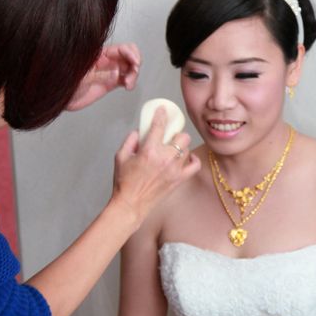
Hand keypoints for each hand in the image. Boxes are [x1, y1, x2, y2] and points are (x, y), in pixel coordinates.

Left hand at [66, 43, 141, 111]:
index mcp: (98, 53)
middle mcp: (106, 60)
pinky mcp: (110, 83)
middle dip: (135, 62)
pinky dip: (131, 82)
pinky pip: (126, 79)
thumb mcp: (79, 71)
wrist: (60, 97)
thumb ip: (95, 68)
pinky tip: (128, 86)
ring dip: (134, 74)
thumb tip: (112, 66)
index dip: (131, 52)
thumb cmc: (63, 81)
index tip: (135, 62)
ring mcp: (109, 71)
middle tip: (134, 71)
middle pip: (128, 55)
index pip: (121, 47)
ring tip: (129, 84)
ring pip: (129, 67)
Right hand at [111, 106, 199, 224]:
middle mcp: (165, 158)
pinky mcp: (179, 179)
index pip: (159, 125)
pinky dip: (192, 159)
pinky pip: (194, 165)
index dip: (161, 115)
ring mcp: (174, 169)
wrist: (131, 204)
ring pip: (187, 148)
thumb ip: (130, 140)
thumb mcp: (120, 156)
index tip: (162, 111)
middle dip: (175, 133)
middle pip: (181, 136)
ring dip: (181, 146)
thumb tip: (139, 131)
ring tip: (173, 150)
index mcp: (149, 150)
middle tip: (168, 137)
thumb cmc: (124, 182)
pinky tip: (185, 158)